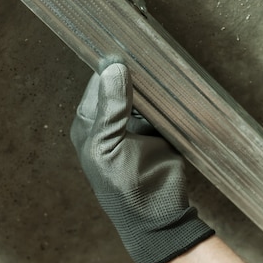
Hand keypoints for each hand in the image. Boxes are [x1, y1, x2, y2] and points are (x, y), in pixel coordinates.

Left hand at [70, 63, 212, 262]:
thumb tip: (113, 69)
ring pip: (142, 93)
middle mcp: (111, 117)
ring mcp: (136, 122)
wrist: (155, 216)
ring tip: (161, 61)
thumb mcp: (106, 145)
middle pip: (121, 84)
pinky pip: (162, 106)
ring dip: (151, 82)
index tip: (125, 46)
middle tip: (147, 51)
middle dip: (132, 71)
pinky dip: (166, 96)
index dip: (109, 66)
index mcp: (90, 120)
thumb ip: (110, 107)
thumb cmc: (119, 185)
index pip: (98, 83)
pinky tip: (173, 81)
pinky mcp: (159, 128)